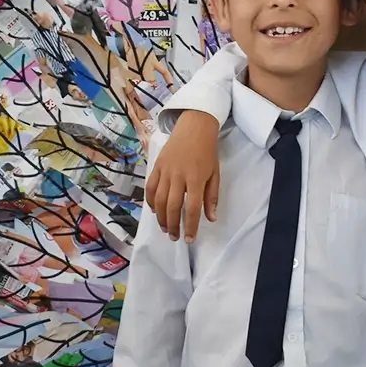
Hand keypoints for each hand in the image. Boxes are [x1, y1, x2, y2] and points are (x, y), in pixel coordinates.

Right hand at [144, 112, 221, 240]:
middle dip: (173, 225)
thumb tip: (211, 218)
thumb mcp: (215, 174)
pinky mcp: (157, 166)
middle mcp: (179, 176)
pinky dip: (151, 201)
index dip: (191, 226)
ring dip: (161, 217)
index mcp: (196, 178)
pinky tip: (155, 210)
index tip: (190, 239)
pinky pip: (150, 187)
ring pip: (159, 199)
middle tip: (175, 237)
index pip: (192, 208)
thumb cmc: (207, 152)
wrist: (194, 127)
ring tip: (165, 228)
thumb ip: (211, 197)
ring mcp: (166, 170)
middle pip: (173, 206)